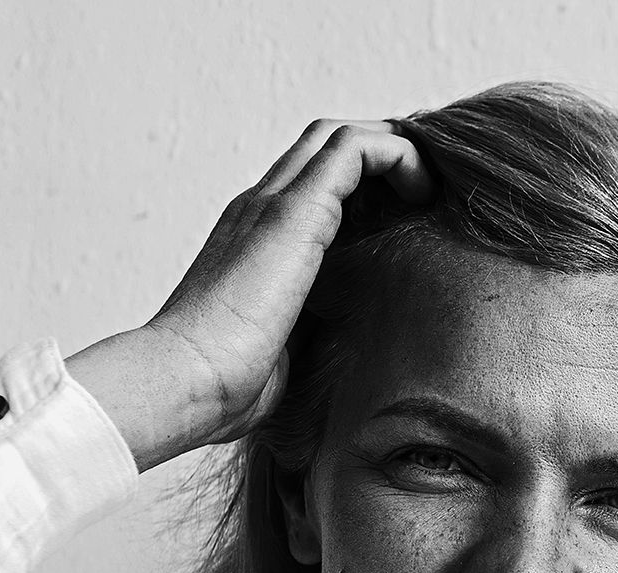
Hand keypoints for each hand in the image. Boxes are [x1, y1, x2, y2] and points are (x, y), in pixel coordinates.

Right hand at [148, 118, 433, 446]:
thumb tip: (358, 353)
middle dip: (382, 160)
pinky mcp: (293, 212)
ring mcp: (270, 205)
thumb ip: (317, 338)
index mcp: (253, 246)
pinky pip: (354, 149)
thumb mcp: (288, 357)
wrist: (187, 383)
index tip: (407, 220)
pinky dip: (396, 154)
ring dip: (394, 151)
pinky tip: (422, 188)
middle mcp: (258, 213)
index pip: (310, 190)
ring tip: (431, 187)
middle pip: (325, 150)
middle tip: (426, 193)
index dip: (363, 190)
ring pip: (339, 138)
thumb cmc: (226, 390)